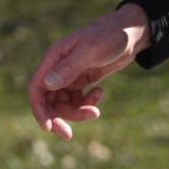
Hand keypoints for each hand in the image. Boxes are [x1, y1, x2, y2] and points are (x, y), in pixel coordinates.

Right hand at [28, 3, 149, 139]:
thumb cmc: (110, 36)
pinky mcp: (82, 80)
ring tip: (95, 111)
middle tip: (68, 135)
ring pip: (64, 103)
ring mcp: (70, 75)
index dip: (39, 108)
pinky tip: (100, 93)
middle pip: (49, 100)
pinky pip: (77, 99)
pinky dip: (87, 103)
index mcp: (54, 57)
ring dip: (77, 112)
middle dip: (58, 118)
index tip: (48, 127)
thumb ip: (69, 68)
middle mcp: (58, 67)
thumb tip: (47, 84)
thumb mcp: (92, 51)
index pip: (37, 87)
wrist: (131, 33)